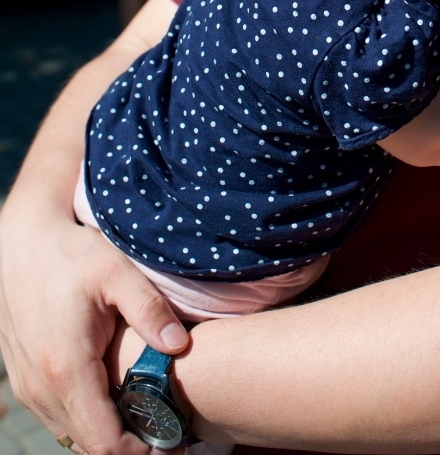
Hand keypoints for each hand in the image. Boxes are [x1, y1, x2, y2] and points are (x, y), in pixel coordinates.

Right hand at [0, 202, 187, 454]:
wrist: (23, 243)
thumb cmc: (71, 254)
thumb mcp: (116, 271)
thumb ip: (149, 309)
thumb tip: (179, 346)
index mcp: (66, 369)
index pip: (104, 442)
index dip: (141, 453)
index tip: (175, 443)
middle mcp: (42, 388)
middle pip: (89, 447)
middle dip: (131, 447)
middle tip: (170, 432)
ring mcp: (30, 388)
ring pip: (72, 435)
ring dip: (108, 436)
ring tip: (149, 418)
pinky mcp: (27, 381)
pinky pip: (59, 418)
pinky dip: (88, 420)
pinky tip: (117, 399)